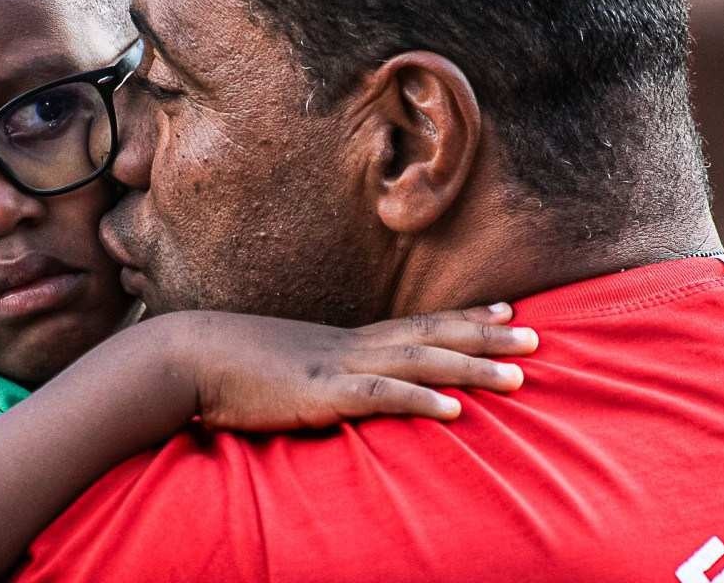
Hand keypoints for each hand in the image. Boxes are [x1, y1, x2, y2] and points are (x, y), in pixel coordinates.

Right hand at [168, 305, 537, 431]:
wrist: (186, 356)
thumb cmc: (231, 365)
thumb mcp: (286, 365)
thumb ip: (319, 373)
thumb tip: (336, 386)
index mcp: (345, 341)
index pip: (417, 322)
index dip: (465, 318)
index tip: (506, 310)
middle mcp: (351, 345)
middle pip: (432, 335)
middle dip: (487, 336)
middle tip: (537, 334)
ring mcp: (338, 366)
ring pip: (419, 362)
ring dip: (472, 367)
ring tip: (520, 373)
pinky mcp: (320, 394)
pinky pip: (379, 397)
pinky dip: (419, 401)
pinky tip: (455, 412)